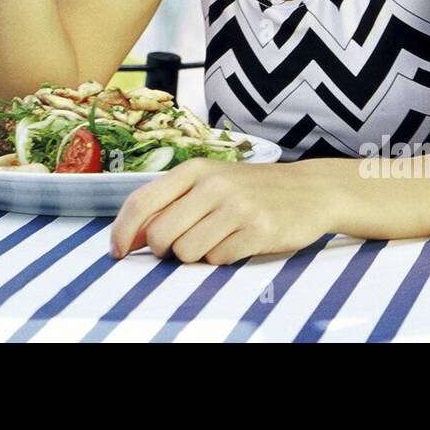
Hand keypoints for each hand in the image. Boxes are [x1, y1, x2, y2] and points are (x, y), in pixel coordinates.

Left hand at [109, 158, 331, 264]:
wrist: (311, 189)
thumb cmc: (252, 189)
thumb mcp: (211, 182)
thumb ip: (172, 202)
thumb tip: (132, 237)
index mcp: (195, 169)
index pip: (141, 201)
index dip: (122, 231)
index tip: (117, 252)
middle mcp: (213, 184)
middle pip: (160, 235)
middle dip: (164, 250)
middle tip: (183, 245)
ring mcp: (237, 206)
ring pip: (187, 252)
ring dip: (198, 255)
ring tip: (219, 238)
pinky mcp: (259, 230)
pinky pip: (219, 260)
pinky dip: (224, 258)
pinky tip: (240, 241)